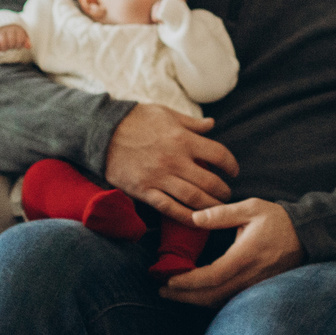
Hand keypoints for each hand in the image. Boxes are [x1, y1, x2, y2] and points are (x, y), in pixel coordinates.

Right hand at [0, 25, 30, 53]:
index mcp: (17, 28)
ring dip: (5, 48)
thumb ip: (25, 40)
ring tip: (5, 48)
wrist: (0, 23)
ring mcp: (0, 30)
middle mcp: (8, 28)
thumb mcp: (21, 34)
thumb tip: (29, 46)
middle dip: (12, 47)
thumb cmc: (14, 32)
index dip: (19, 45)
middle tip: (11, 46)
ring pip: (3, 43)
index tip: (17, 45)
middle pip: (12, 42)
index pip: (20, 40)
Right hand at [102, 102, 237, 224]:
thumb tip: (212, 125)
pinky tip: (197, 220)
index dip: (231, 165)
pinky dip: (186, 217)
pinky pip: (170, 208)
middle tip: (227, 194)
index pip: (218, 154)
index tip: (233, 171)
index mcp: (183, 139)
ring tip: (217, 209)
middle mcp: (174, 160)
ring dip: (210, 206)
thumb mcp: (166, 113)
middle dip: (223, 191)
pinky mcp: (144, 191)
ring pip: (193, 198)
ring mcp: (159, 178)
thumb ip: (191, 123)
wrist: (102, 132)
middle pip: (209, 181)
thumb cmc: (136, 119)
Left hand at [158, 199, 301, 306]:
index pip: (212, 276)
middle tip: (163, 291)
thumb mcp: (251, 208)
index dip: (188, 282)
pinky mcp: (257, 290)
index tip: (169, 280)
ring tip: (175, 293)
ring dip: (195, 301)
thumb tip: (195, 218)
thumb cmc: (278, 220)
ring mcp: (255, 286)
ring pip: (220, 302)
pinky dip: (210, 301)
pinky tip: (198, 295)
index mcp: (246, 255)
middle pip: (212, 296)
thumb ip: (222, 214)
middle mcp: (250, 276)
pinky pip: (230, 301)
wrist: (307, 235)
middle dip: (184, 296)